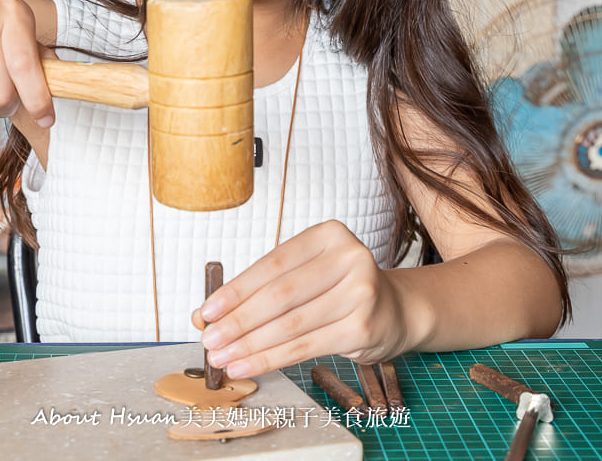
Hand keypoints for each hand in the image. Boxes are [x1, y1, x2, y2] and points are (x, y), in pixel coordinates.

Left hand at [190, 220, 408, 378]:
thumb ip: (261, 289)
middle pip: (280, 295)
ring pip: (290, 325)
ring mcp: (361, 293)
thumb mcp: (306, 275)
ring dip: (250, 345)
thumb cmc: (339, 289)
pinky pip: (305, 347)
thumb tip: (206, 315)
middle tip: (209, 340)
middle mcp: (350, 258)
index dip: (235, 290)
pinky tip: (246, 366)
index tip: (206, 311)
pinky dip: (269, 359)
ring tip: (221, 358)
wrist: (395, 311)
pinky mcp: (363, 327)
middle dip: (238, 321)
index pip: (272, 264)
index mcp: (329, 235)